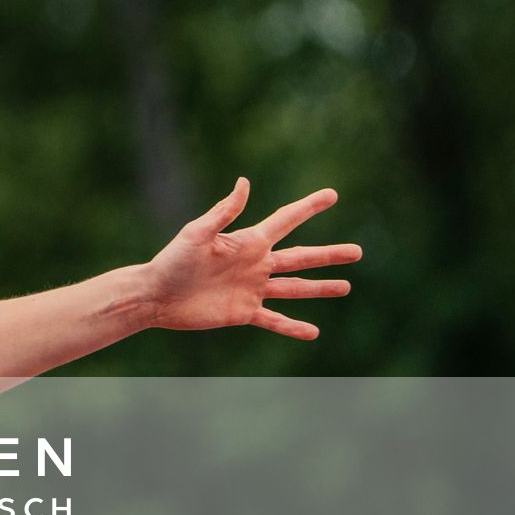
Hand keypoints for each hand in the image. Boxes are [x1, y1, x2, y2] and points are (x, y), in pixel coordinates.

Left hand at [143, 179, 361, 339]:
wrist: (155, 295)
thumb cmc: (172, 261)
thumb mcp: (197, 233)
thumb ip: (223, 212)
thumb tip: (244, 182)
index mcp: (247, 242)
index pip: (286, 220)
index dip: (309, 207)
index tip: (332, 194)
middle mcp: (255, 264)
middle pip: (301, 258)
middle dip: (329, 255)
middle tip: (359, 251)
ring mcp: (252, 289)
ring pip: (295, 288)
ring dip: (320, 288)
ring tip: (346, 287)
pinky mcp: (243, 312)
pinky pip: (274, 321)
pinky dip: (293, 327)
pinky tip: (313, 332)